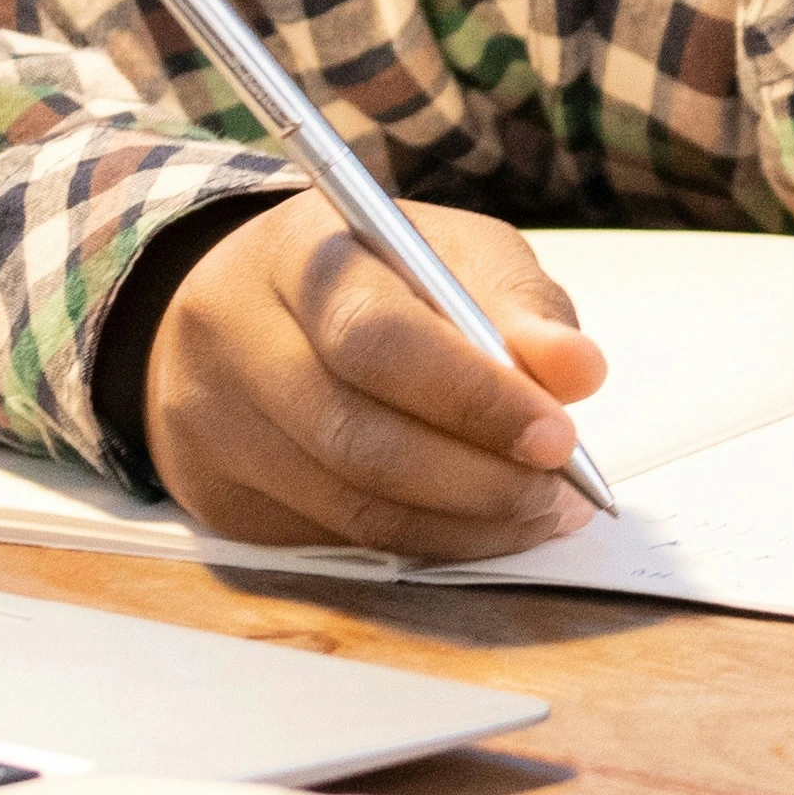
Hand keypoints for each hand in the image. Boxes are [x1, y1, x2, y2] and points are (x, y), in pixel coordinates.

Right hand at [138, 201, 612, 561]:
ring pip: (348, 507)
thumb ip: (519, 305)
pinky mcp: (221, 498)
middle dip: (477, 479)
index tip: (559, 436)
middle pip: (356, 438)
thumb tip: (578, 372)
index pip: (379, 339)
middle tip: (560, 492)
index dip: (473, 397)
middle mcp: (235, 338)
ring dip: (462, 524)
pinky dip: (422, 541)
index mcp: (299, 253)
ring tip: (538, 512)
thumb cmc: (372, 272)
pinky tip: (475, 524)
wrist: (243, 303)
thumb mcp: (450, 253)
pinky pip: (334, 540)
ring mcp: (214, 426)